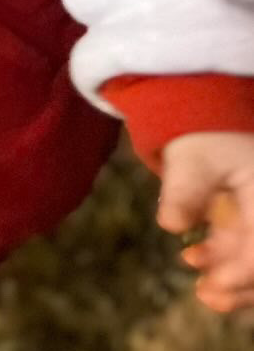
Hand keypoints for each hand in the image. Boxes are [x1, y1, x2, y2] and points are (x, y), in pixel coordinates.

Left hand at [158, 131, 253, 316]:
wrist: (208, 122)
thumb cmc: (203, 137)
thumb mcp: (190, 159)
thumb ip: (183, 191)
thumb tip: (172, 224)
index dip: (242, 272)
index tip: (213, 286)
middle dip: (242, 284)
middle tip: (208, 297)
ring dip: (235, 279)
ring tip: (202, 290)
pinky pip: (250, 248)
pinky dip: (229, 260)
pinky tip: (194, 260)